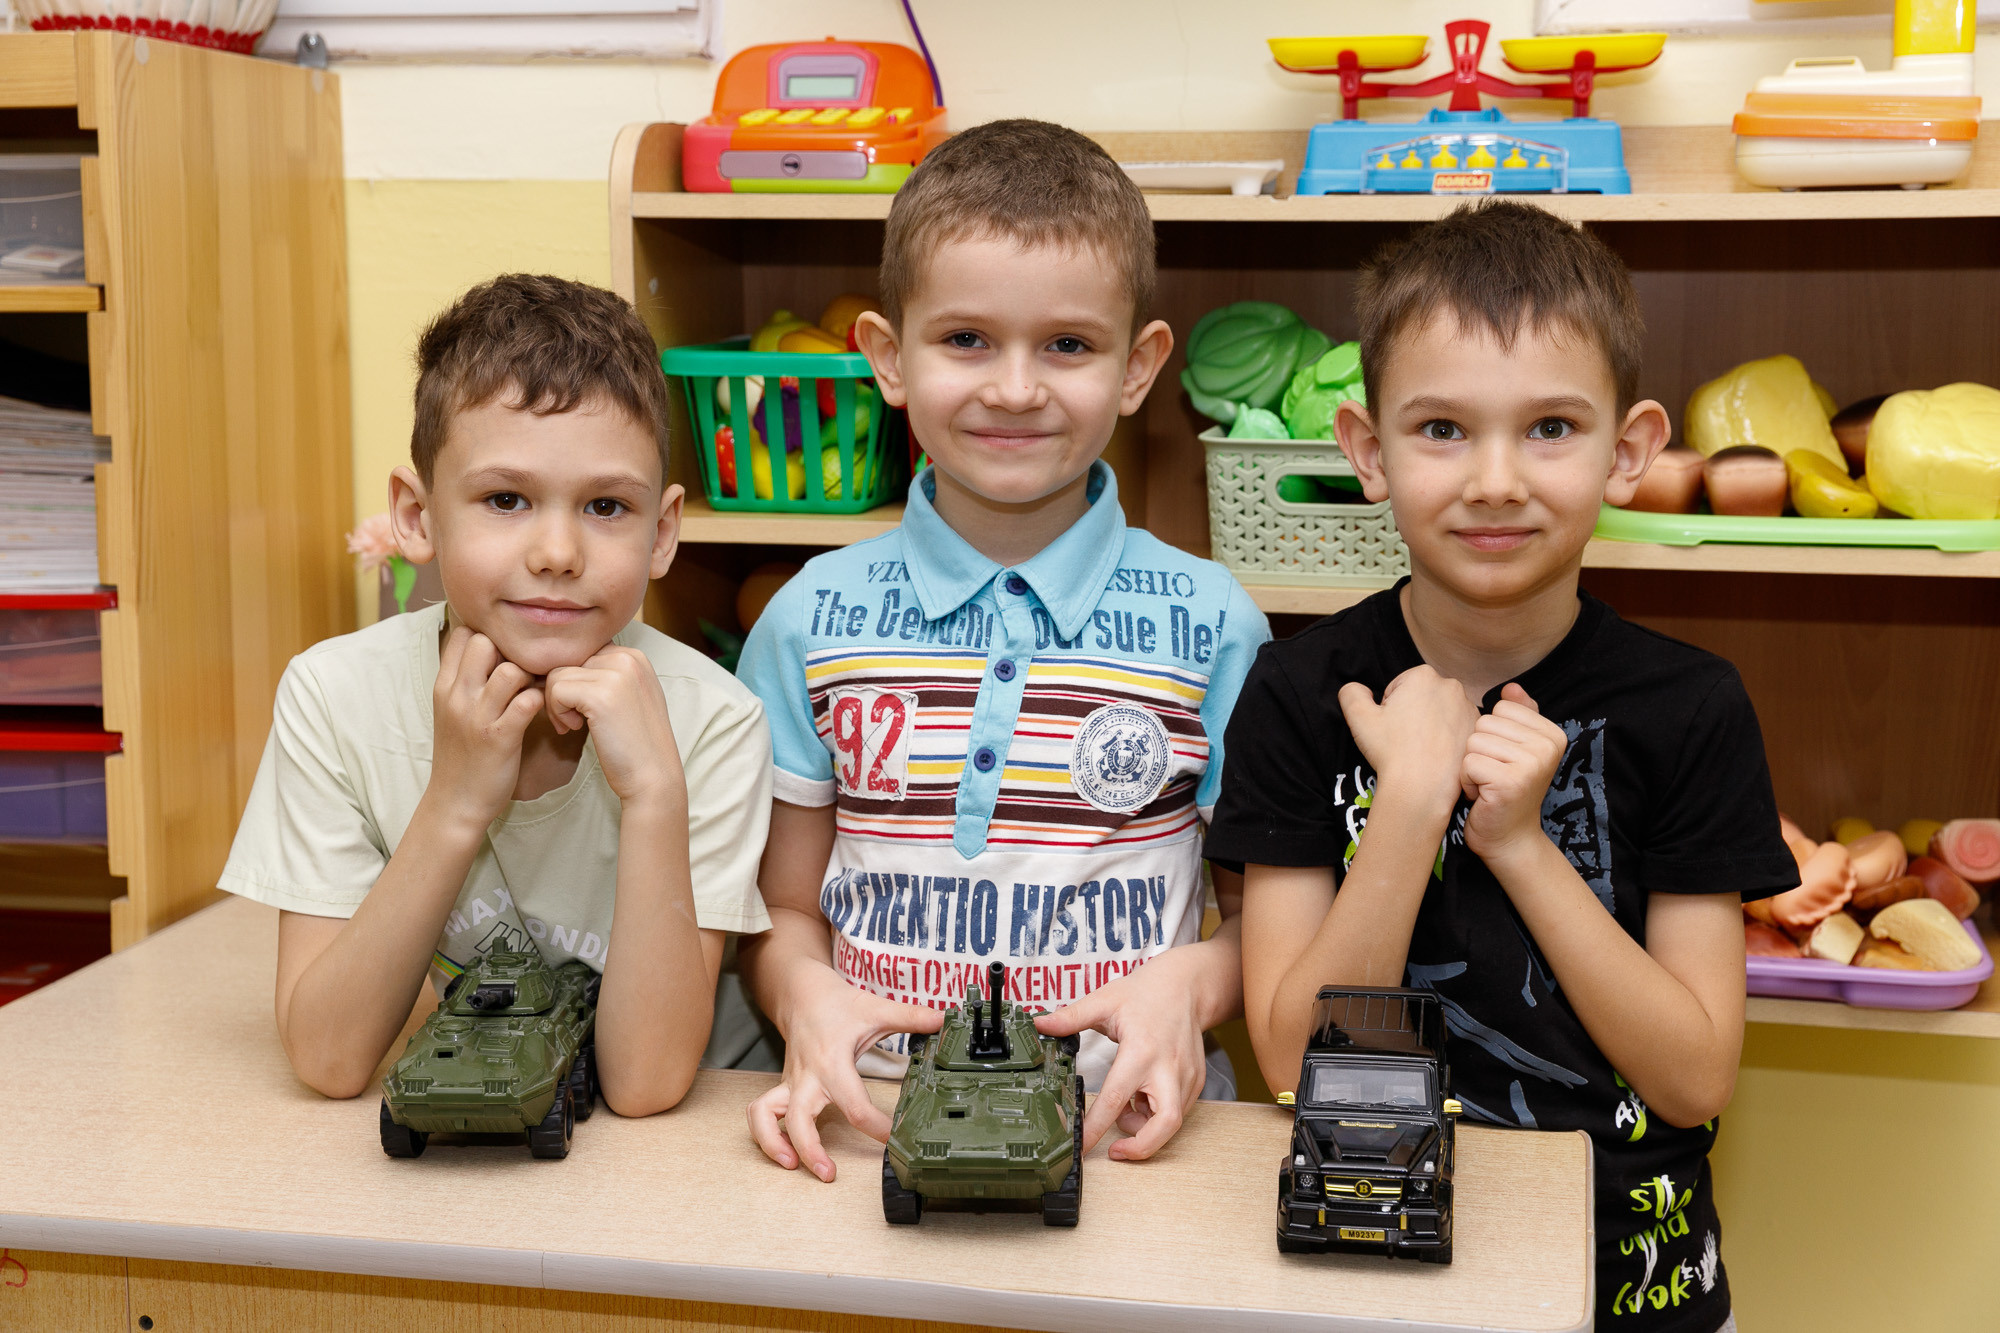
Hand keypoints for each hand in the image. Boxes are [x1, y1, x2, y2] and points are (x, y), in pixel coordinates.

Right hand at [430, 628, 543, 827]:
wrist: (454, 802)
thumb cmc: (460, 754)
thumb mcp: (451, 711)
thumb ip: (465, 680)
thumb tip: (490, 650)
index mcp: (444, 687)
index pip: (463, 634)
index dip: (489, 637)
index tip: (505, 656)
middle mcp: (457, 696)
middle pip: (485, 642)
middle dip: (511, 651)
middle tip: (525, 672)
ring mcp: (477, 717)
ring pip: (510, 670)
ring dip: (530, 678)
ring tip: (535, 692)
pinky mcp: (500, 738)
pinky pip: (527, 703)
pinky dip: (541, 701)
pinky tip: (542, 711)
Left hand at [544, 646, 684, 810]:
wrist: (653, 776)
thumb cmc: (636, 743)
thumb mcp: (630, 696)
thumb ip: (606, 675)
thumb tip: (563, 664)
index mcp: (635, 656)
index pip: (583, 651)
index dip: (575, 679)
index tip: (582, 706)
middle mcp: (628, 658)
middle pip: (568, 660)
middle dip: (562, 691)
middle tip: (574, 720)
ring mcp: (616, 675)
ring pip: (557, 674)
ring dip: (556, 703)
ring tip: (574, 725)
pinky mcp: (600, 696)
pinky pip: (556, 691)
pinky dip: (557, 713)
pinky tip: (574, 729)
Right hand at [746, 963, 943, 1180]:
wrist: (803, 994)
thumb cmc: (838, 1005)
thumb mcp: (876, 1009)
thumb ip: (911, 1017)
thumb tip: (943, 1021)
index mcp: (832, 1062)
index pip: (853, 1103)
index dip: (874, 1126)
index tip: (892, 1139)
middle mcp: (807, 1076)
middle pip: (797, 1118)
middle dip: (810, 1149)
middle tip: (829, 1173)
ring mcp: (791, 1084)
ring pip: (765, 1116)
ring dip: (774, 1144)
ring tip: (793, 1166)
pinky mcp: (783, 1088)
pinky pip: (761, 1113)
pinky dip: (765, 1134)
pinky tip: (783, 1152)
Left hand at [1034, 951, 1207, 1160]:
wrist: (1186, 985)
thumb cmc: (1145, 993)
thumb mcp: (1103, 1001)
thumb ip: (1070, 1017)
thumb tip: (1039, 1025)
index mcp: (1141, 1052)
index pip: (1114, 1100)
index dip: (1094, 1129)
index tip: (1080, 1147)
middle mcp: (1168, 1069)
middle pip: (1164, 1125)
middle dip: (1141, 1147)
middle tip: (1115, 1150)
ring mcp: (1187, 1077)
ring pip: (1172, 1122)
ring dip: (1145, 1126)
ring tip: (1126, 1107)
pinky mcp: (1196, 1081)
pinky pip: (1178, 1110)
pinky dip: (1157, 1114)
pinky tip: (1142, 1096)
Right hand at [1338, 665, 1477, 813]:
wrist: (1422, 787)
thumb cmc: (1391, 751)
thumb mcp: (1358, 717)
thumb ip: (1351, 693)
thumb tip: (1356, 688)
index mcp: (1423, 675)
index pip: (1399, 687)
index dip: (1389, 708)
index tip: (1391, 728)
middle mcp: (1451, 686)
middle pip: (1422, 696)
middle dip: (1412, 713)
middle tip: (1404, 739)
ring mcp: (1469, 708)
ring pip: (1440, 712)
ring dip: (1430, 725)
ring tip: (1420, 749)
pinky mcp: (1476, 730)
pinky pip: (1456, 728)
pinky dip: (1447, 738)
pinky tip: (1436, 755)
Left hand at [1461, 683, 1568, 864]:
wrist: (1510, 838)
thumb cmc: (1507, 790)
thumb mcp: (1517, 750)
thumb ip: (1518, 717)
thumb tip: (1511, 687)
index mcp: (1552, 734)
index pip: (1500, 709)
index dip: (1492, 735)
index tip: (1504, 760)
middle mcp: (1547, 747)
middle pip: (1483, 723)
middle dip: (1479, 751)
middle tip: (1494, 776)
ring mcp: (1531, 764)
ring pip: (1473, 742)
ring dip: (1471, 767)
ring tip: (1488, 785)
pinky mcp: (1509, 782)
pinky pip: (1467, 763)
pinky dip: (1468, 782)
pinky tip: (1483, 796)